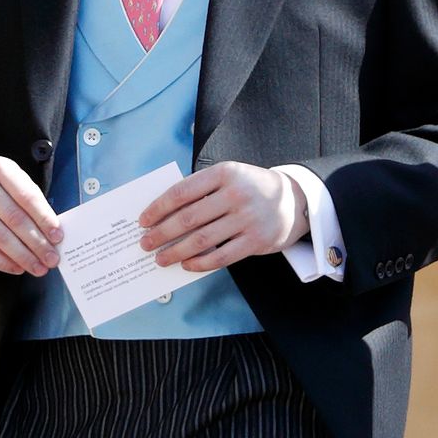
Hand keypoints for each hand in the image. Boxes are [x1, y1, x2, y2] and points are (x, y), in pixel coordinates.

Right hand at [0, 156, 62, 276]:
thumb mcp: (13, 185)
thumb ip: (31, 204)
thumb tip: (52, 234)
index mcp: (0, 167)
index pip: (26, 195)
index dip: (44, 218)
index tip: (58, 236)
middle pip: (13, 217)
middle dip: (36, 242)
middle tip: (52, 258)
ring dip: (22, 256)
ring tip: (38, 267)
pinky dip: (1, 262)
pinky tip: (17, 268)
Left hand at [138, 161, 308, 271]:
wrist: (293, 200)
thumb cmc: (249, 188)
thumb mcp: (229, 176)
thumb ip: (201, 188)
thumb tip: (163, 212)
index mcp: (224, 173)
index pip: (182, 191)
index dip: (159, 207)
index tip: (143, 220)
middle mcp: (235, 194)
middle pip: (189, 217)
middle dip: (162, 233)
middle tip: (145, 243)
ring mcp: (247, 218)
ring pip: (202, 240)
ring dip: (176, 251)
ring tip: (161, 258)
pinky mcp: (256, 241)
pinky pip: (221, 257)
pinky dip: (200, 263)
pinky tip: (187, 265)